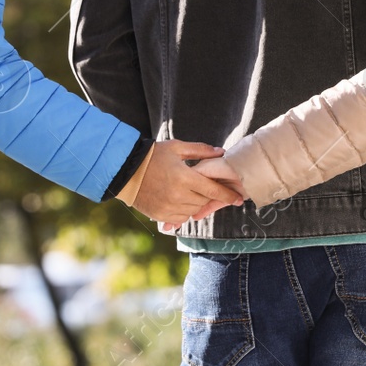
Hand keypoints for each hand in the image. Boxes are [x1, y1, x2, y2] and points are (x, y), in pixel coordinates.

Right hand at [127, 140, 243, 225]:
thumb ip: (200, 150)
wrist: (126, 170)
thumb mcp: (177, 147)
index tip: (239, 199)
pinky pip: (181, 218)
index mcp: (185, 177)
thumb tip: (221, 152)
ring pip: (194, 210)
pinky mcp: (161, 215)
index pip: (213, 190)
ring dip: (198, 203)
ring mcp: (169, 207)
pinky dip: (186, 211)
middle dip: (210, 196)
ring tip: (193, 192)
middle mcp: (178, 195)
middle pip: (204, 201)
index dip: (228, 195)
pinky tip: (182, 201)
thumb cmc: (153, 156)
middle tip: (212, 190)